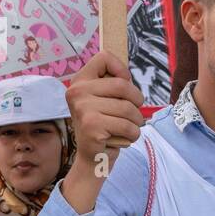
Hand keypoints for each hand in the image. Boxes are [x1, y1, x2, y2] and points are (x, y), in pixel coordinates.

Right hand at [66, 51, 144, 167]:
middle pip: (122, 85)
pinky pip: (127, 126)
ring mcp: (83, 109)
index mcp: (79, 81)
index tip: (123, 88)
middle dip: (137, 101)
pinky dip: (133, 134)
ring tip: (130, 127)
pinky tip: (124, 138)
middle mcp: (77, 92)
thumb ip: (112, 83)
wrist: (92, 158)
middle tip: (135, 113)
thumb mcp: (103, 99)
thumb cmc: (104, 125)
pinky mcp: (92, 127)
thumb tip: (127, 76)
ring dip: (137, 121)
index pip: (103, 57)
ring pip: (128, 108)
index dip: (121, 70)